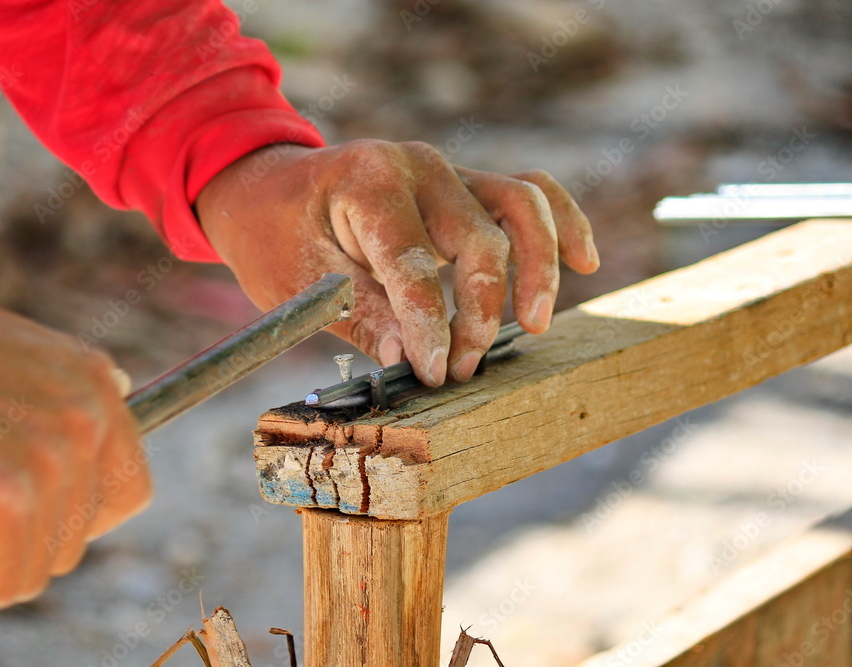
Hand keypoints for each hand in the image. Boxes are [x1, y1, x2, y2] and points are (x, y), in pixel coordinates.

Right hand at [0, 300, 149, 606]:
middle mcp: (85, 419)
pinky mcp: (2, 501)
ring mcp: (49, 461)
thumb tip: (121, 390)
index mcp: (92, 382)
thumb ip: (63, 385)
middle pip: (82, 532)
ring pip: (43, 563)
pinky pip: (2, 582)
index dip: (81, 515)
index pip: (128, 486)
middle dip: (26, 537)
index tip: (33, 515)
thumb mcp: (12, 352)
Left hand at [196, 140, 598, 385]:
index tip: (434, 374)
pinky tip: (583, 260)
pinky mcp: (465, 185)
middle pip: (479, 239)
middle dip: (479, 312)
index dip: (430, 326)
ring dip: (537, 269)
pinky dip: (560, 224)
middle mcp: (418, 166)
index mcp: (368, 182)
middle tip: (465, 367)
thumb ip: (360, 315)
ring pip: (520, 207)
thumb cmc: (278, 235)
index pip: (415, 263)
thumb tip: (412, 356)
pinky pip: (527, 194)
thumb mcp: (299, 282)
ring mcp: (448, 170)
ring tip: (534, 324)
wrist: (268, 189)